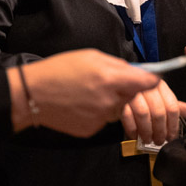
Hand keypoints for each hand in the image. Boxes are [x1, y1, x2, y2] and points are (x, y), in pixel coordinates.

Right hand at [8, 49, 161, 136]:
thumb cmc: (59, 71)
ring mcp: (102, 118)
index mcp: (111, 79)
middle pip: (134, 97)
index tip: (152, 79)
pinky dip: (99, 112)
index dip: (151, 80)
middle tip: (108, 82)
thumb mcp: (91, 57)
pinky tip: (82, 104)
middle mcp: (110, 100)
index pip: (148, 83)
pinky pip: (105, 119)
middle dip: (127, 90)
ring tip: (90, 93)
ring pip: (119, 109)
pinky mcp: (93, 129)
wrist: (33, 95)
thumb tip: (137, 71)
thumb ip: (117, 65)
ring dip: (113, 101)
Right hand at [120, 79, 185, 145]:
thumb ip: (172, 104)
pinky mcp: (119, 99)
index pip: (172, 107)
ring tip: (148, 139)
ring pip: (144, 115)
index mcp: (159, 85)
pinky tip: (135, 135)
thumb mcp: (158, 94)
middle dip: (160, 131)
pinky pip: (127, 116)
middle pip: (158, 112)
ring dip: (147, 131)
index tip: (172, 135)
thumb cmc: (139, 89)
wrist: (117, 81)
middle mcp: (147, 87)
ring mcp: (133, 92)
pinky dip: (132, 128)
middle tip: (160, 140)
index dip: (173, 125)